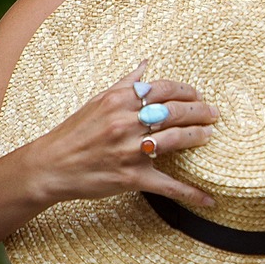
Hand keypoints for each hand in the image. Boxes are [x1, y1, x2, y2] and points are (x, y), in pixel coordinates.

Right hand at [8, 62, 218, 207]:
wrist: (50, 166)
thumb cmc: (75, 132)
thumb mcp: (97, 101)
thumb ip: (126, 84)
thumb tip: (147, 64)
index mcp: (118, 101)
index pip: (164, 88)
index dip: (187, 91)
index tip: (199, 96)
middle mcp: (125, 122)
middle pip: (175, 111)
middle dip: (200, 112)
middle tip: (214, 114)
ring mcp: (129, 151)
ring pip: (175, 140)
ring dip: (198, 137)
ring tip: (209, 135)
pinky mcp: (131, 177)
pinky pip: (168, 186)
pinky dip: (191, 193)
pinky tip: (209, 199)